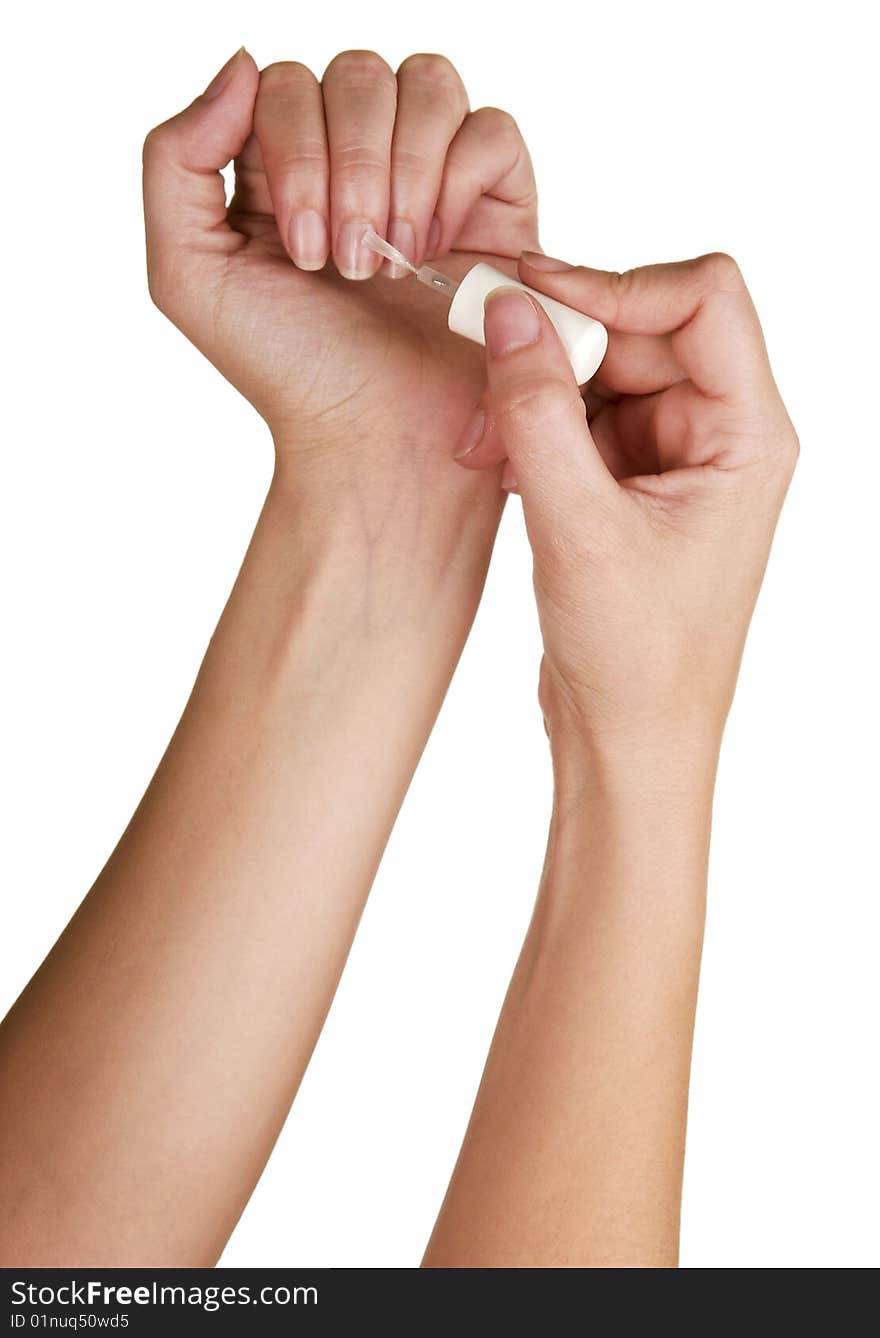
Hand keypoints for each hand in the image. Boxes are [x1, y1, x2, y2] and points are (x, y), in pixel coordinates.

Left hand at [142, 48, 537, 505]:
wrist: (378, 439)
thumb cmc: (292, 374)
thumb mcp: (188, 273)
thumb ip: (176, 158)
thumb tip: (241, 65)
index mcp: (284, 166)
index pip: (286, 84)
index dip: (294, 149)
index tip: (302, 253)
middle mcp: (359, 160)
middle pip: (356, 73)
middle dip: (349, 170)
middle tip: (350, 267)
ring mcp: (431, 176)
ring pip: (426, 83)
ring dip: (404, 174)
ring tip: (397, 263)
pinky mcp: (497, 205)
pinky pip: (490, 130)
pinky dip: (460, 182)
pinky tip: (439, 251)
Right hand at [455, 252, 797, 780]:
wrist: (631, 743)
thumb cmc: (639, 659)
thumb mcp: (579, 529)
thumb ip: (540, 413)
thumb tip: (509, 313)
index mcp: (747, 435)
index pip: (703, 299)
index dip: (617, 284)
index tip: (533, 296)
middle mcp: (719, 434)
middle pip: (640, 329)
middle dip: (556, 345)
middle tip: (482, 366)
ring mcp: (672, 458)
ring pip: (599, 373)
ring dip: (532, 391)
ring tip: (480, 441)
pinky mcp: (628, 484)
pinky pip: (577, 418)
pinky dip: (530, 427)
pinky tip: (493, 463)